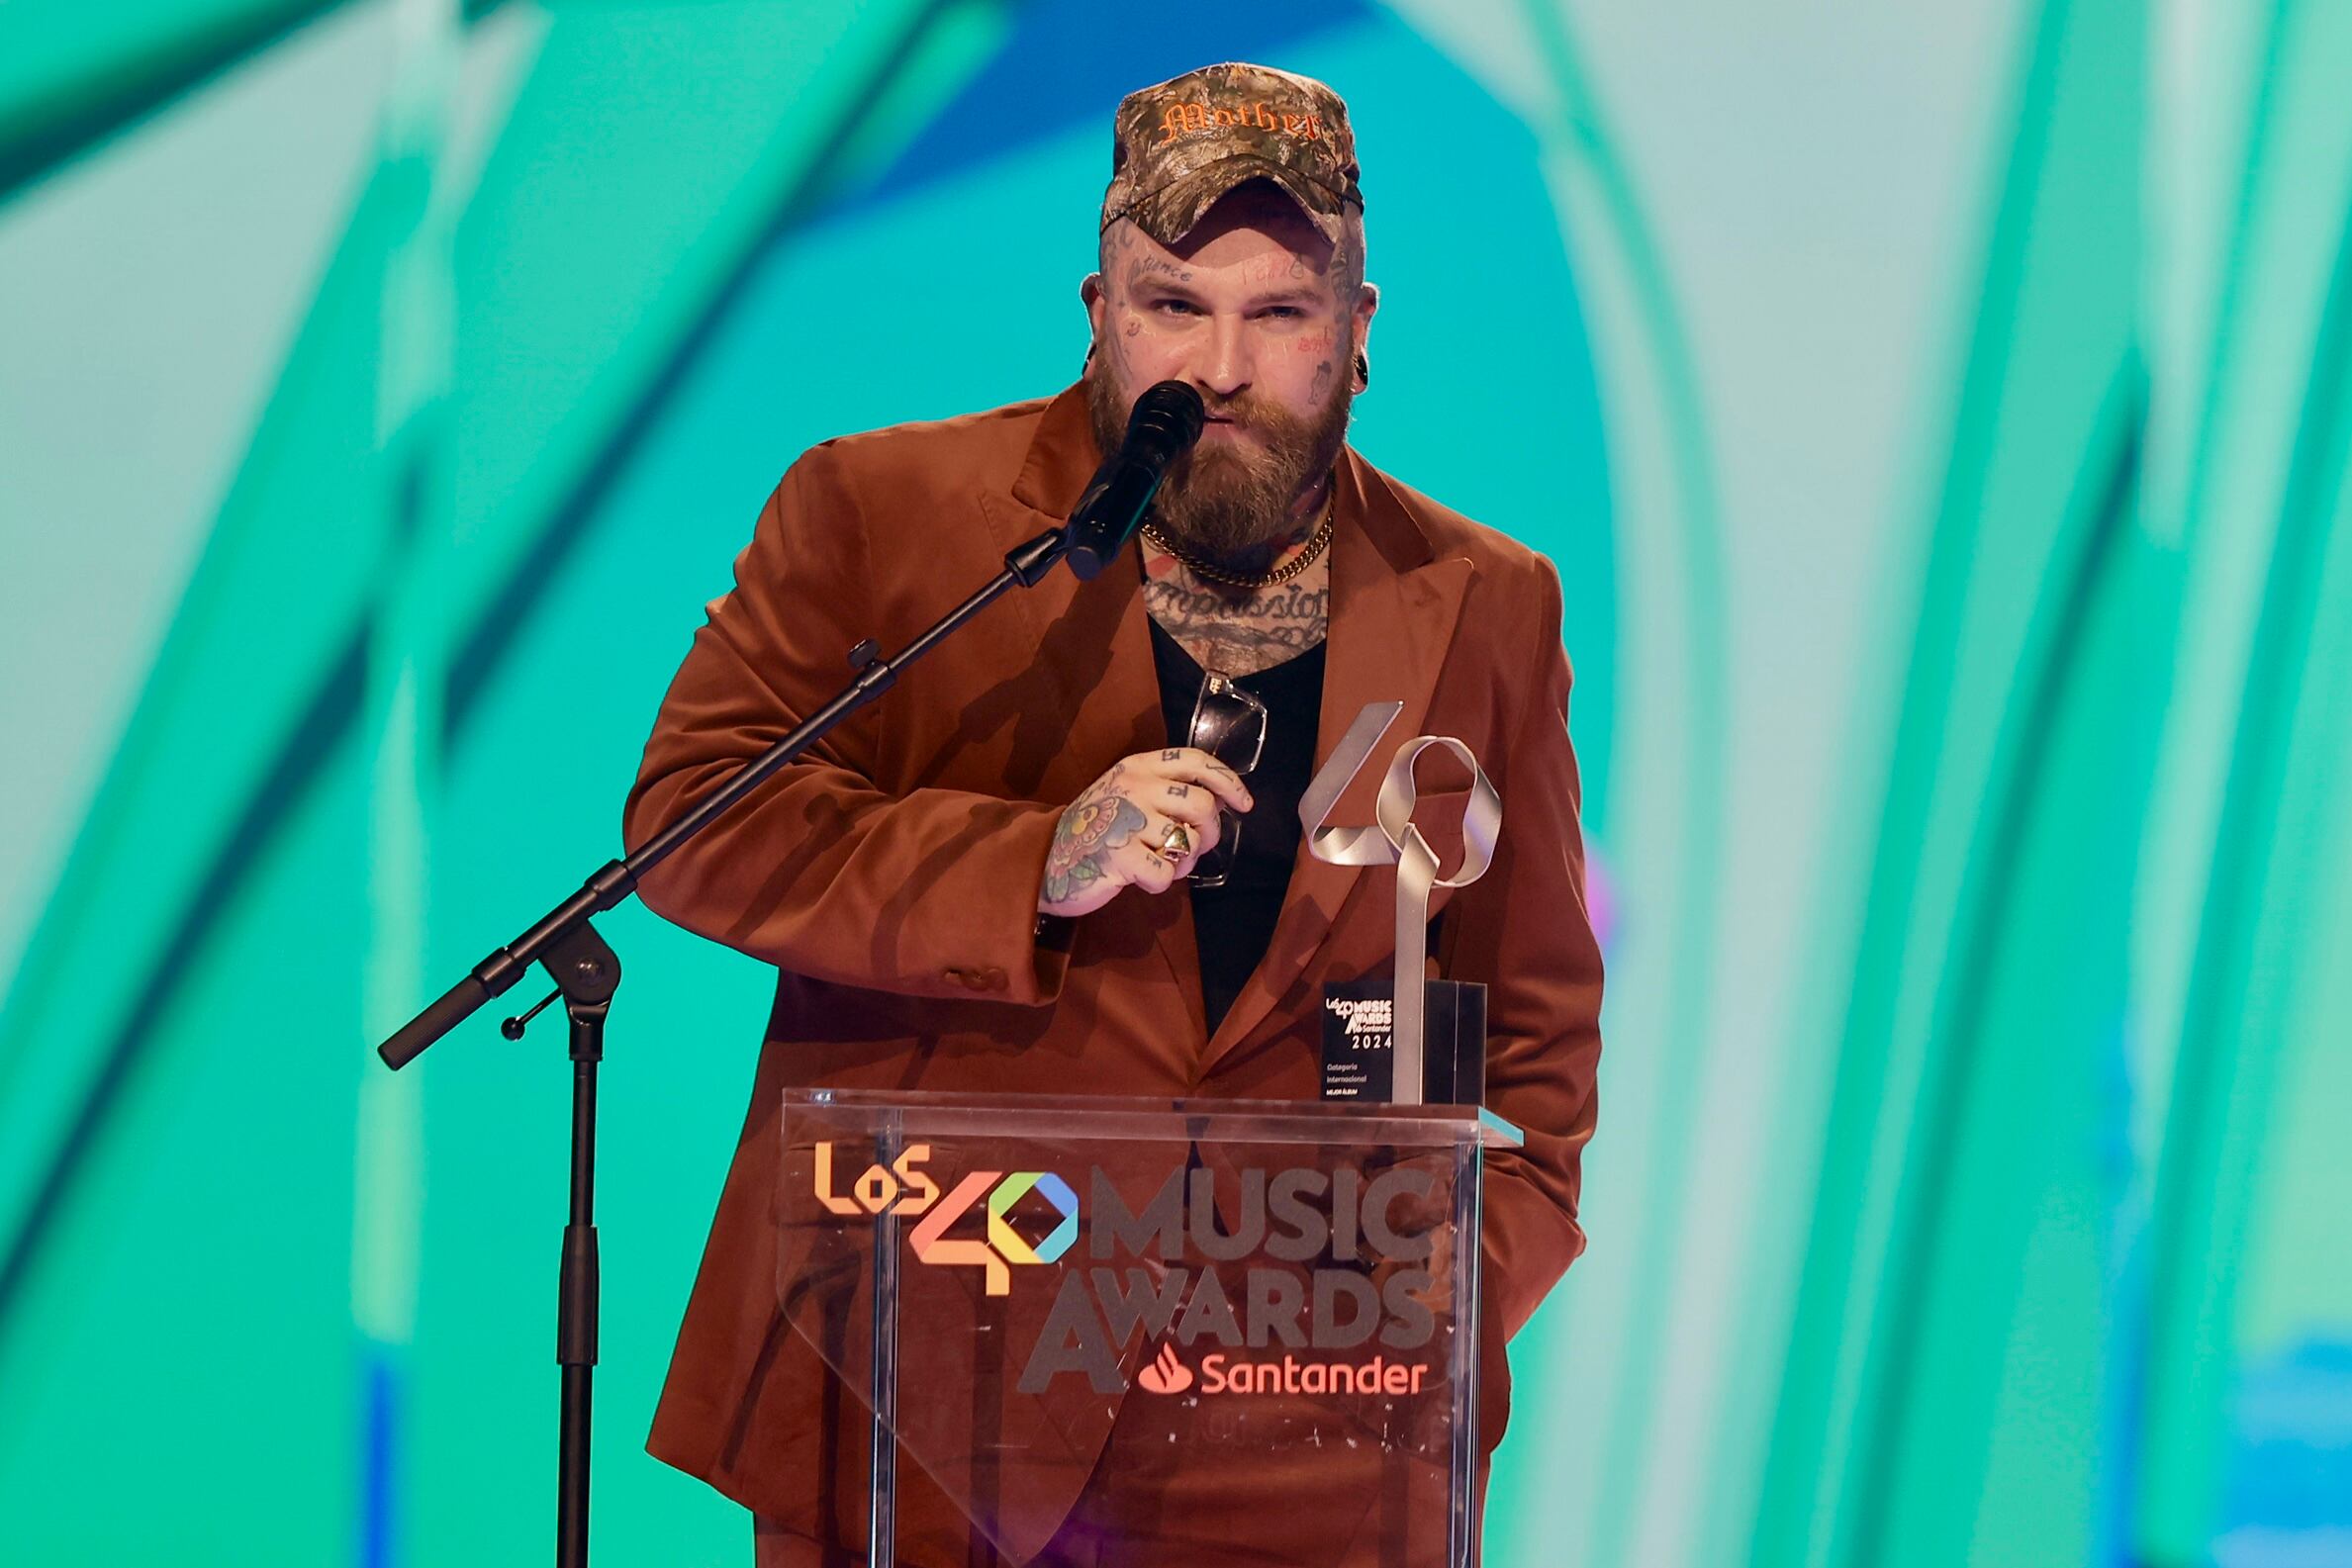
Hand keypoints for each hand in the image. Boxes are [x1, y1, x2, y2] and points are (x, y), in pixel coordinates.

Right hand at [1037, 747, 1253, 918]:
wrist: (1044, 857)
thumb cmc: (1095, 828)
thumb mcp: (1126, 793)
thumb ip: (1165, 790)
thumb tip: (1220, 802)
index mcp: (1138, 766)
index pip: (1196, 761)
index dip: (1228, 781)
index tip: (1244, 805)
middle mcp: (1134, 786)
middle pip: (1202, 804)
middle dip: (1210, 831)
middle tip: (1196, 846)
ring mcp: (1125, 820)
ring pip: (1187, 841)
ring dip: (1185, 861)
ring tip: (1165, 863)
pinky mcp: (1118, 856)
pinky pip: (1166, 872)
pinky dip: (1162, 882)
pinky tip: (1145, 878)